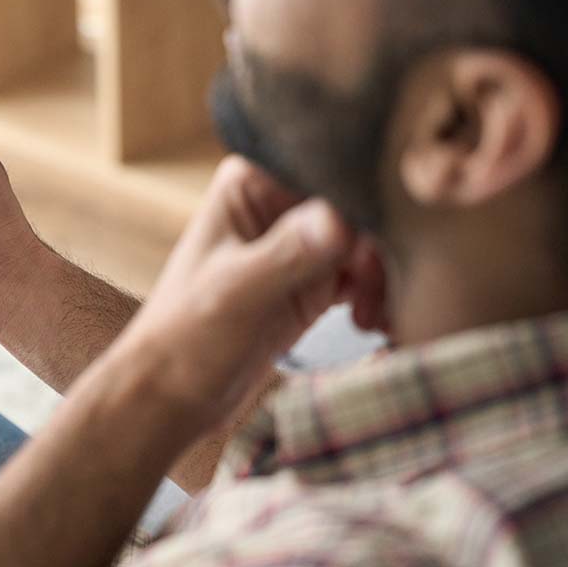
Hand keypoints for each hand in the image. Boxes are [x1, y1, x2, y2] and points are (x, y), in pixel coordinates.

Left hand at [116, 156, 371, 428]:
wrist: (172, 397)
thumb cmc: (185, 338)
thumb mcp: (235, 294)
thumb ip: (286, 255)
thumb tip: (341, 219)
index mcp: (252, 183)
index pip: (330, 169)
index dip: (370, 198)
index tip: (395, 237)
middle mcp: (279, 203)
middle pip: (361, 205)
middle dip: (383, 248)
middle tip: (383, 296)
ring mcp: (299, 243)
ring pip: (371, 242)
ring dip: (386, 278)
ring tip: (375, 322)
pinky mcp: (314, 282)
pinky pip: (367, 276)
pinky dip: (382, 297)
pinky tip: (378, 326)